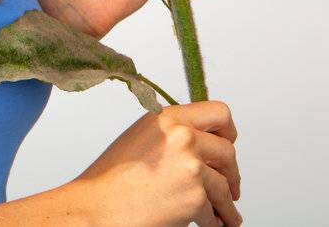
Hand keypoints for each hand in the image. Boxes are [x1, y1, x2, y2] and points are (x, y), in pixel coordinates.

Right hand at [70, 100, 241, 226]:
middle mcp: (182, 137)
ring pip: (225, 186)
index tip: (228, 145)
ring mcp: (190, 166)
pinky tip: (211, 223)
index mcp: (167, 118)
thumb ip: (173, 134)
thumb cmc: (111, 180)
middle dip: (231, 173)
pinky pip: (215, 211)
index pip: (219, 113)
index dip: (228, 133)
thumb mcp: (141, 139)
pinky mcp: (194, 197)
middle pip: (228, 152)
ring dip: (227, 204)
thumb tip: (204, 145)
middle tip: (230, 186)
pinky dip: (214, 221)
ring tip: (226, 215)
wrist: (96, 208)